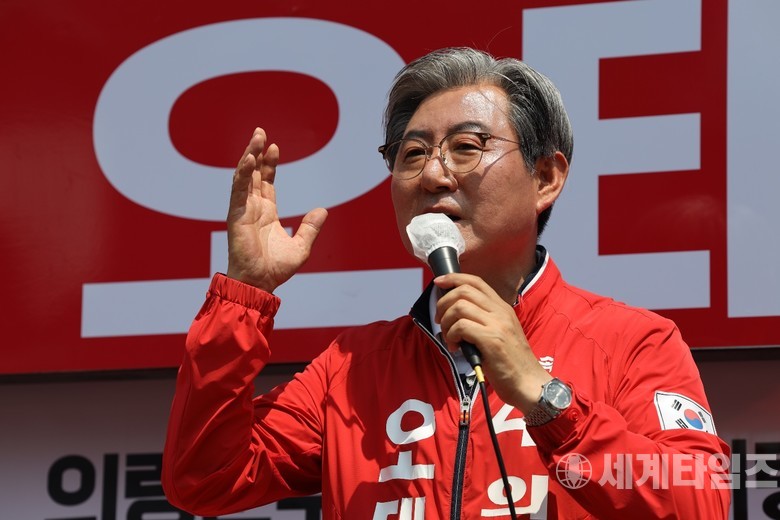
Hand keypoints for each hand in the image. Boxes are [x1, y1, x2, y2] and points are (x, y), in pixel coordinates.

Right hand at [226, 128, 327, 291]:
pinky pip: (238, 190)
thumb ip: (310, 227)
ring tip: (256, 137)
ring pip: (244, 177)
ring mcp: (242, 210)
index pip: (266, 182)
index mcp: (266, 213)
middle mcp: (252, 208)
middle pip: (253, 174)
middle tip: (260, 132)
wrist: (260, 284)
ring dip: (249, 156)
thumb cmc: (276, 269)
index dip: (270, 164)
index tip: (275, 147)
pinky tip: (248, 159)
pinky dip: (242, 173)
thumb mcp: (301, 246)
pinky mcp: (236, 216)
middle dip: (256, 152)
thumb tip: (323, 210)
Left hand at [434, 273, 550, 412]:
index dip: (454, 278)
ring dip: (446, 322)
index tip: (438, 283)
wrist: (528, 382)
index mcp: (502, 307)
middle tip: (440, 320)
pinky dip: (451, 336)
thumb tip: (453, 312)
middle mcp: (500, 312)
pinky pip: (461, 327)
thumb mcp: (500, 332)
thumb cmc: (510, 362)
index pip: (476, 281)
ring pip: (459, 307)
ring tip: (449, 338)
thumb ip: (482, 319)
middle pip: (464, 291)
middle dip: (443, 303)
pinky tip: (455, 347)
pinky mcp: (492, 340)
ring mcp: (497, 324)